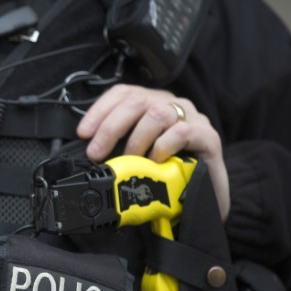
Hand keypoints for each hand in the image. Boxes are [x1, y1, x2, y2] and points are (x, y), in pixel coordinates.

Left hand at [77, 84, 229, 219]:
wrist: (203, 197)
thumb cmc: (166, 174)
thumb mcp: (136, 156)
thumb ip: (117, 146)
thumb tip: (88, 148)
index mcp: (152, 104)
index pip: (123, 93)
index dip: (99, 110)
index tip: (83, 133)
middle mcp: (172, 105)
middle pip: (137, 101)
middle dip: (110, 127)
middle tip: (96, 153)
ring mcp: (192, 118)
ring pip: (157, 114)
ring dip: (136, 140)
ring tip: (129, 161)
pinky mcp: (207, 136)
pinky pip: (181, 132)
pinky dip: (162, 147)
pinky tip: (155, 162)